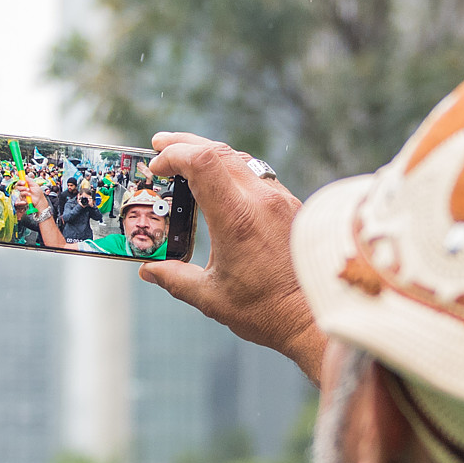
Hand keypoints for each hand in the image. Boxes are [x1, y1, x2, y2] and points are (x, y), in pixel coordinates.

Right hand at [141, 133, 325, 380]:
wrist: (316, 317)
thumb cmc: (266, 311)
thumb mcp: (210, 298)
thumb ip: (174, 279)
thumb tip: (148, 270)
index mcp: (236, 218)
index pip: (202, 161)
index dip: (174, 155)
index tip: (156, 167)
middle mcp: (261, 200)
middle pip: (218, 151)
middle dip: (184, 145)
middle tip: (160, 147)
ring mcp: (280, 200)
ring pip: (240, 160)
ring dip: (210, 156)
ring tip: (186, 162)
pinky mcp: (292, 207)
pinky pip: (258, 175)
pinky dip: (232, 171)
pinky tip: (220, 186)